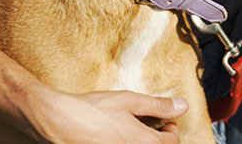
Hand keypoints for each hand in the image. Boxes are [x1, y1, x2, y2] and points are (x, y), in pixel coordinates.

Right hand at [24, 89, 187, 143]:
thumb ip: (158, 106)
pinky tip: (117, 136)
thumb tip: (183, 106)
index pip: (171, 142)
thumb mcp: (130, 101)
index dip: (172, 130)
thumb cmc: (92, 110)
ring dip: (143, 143)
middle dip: (159, 140)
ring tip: (134, 132)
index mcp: (144, 142)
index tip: (168, 123)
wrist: (58, 120)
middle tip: (153, 128)